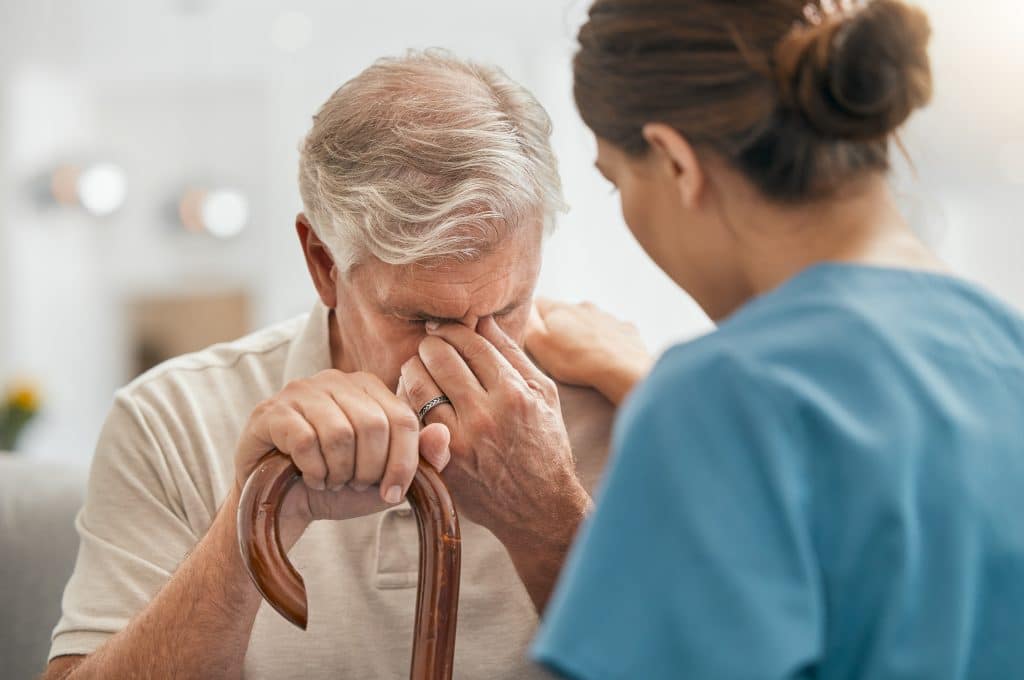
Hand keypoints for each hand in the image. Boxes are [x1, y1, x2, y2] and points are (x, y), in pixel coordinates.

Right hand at [233, 369, 451, 545]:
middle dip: (368, 469)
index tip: (391, 494)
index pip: (403, 419)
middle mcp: (335, 380)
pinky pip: (304, 441)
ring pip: (339, 433)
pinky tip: (308, 477)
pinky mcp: (271, 412)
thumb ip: (418, 459)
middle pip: (373, 425)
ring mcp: (300, 391)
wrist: (281, 504)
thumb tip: (443, 435)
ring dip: (338, 472)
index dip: (403, 462)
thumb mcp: (384, 478)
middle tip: (353, 484)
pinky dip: (313, 470)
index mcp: (368, 388)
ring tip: (330, 480)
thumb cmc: (336, 486)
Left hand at [398, 317, 589, 544]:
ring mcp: (460, 440)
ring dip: (414, 369)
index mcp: (514, 394)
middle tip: (430, 345)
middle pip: (440, 358)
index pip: (470, 343)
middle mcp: (485, 415)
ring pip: (419, 385)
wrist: (539, 508)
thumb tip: (483, 320)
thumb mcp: (544, 395)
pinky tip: (414, 397)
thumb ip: (513, 355)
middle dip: (431, 345)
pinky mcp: (442, 462)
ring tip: (418, 367)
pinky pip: (412, 419)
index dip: (453, 330)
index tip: (447, 330)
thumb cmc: (545, 446)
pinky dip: (408, 402)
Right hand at [525, 298, 652, 404]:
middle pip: (564, 311)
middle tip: (558, 349)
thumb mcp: (539, 344)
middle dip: (560, 325)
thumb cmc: (575, 361)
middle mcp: (582, 306)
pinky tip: (606, 356)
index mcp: (559, 309)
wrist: (621, 369)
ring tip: (582, 355)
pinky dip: (606, 340)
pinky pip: (611, 331)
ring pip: (589, 320)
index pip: (537, 303)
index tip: (533, 334)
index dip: (532, 318)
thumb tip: (524, 310)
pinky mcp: (625, 329)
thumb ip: (527, 324)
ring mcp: (606, 316)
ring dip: (584, 332)